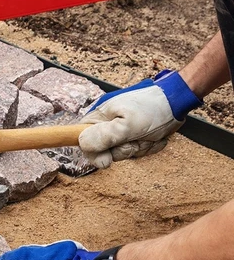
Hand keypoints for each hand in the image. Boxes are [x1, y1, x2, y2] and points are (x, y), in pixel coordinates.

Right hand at [78, 71, 201, 168]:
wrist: (177, 102)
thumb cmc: (153, 109)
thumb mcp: (127, 125)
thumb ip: (104, 137)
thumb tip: (86, 149)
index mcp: (98, 117)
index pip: (82, 140)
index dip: (93, 151)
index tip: (107, 157)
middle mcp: (106, 124)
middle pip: (104, 151)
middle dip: (124, 150)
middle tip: (136, 139)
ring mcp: (120, 130)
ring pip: (122, 152)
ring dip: (138, 148)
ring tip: (148, 135)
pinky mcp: (134, 136)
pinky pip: (135, 151)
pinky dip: (147, 147)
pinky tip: (154, 137)